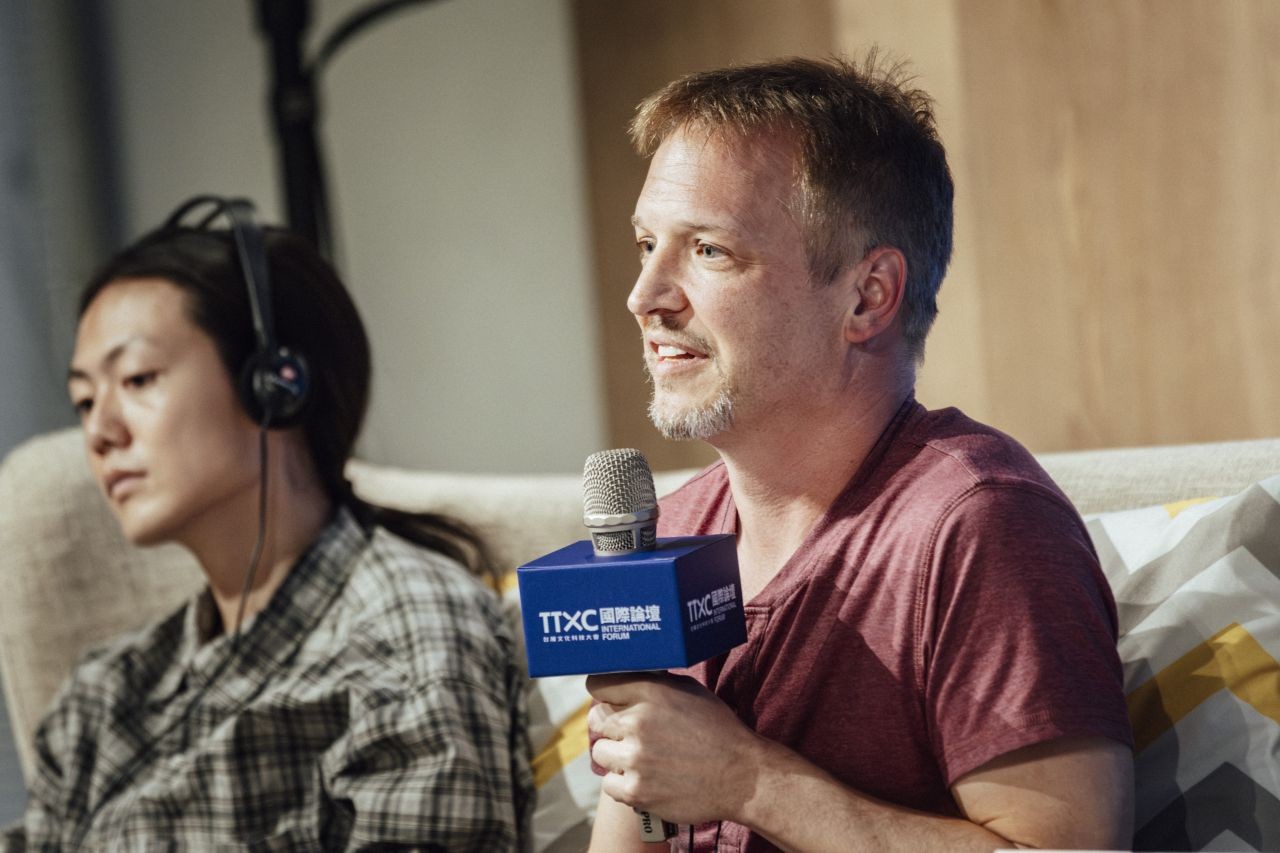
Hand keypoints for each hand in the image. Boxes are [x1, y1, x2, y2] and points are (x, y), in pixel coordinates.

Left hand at [586, 671, 763, 824]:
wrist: (741, 776)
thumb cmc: (717, 730)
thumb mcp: (689, 692)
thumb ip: (654, 684)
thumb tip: (625, 680)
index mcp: (650, 693)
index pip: (598, 685)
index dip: (602, 693)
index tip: (608, 700)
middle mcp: (638, 723)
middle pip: (597, 720)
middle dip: (611, 726)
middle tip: (631, 734)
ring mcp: (635, 759)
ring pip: (600, 752)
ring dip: (616, 755)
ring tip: (640, 759)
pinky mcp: (636, 791)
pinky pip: (608, 784)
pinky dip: (622, 783)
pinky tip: (644, 779)